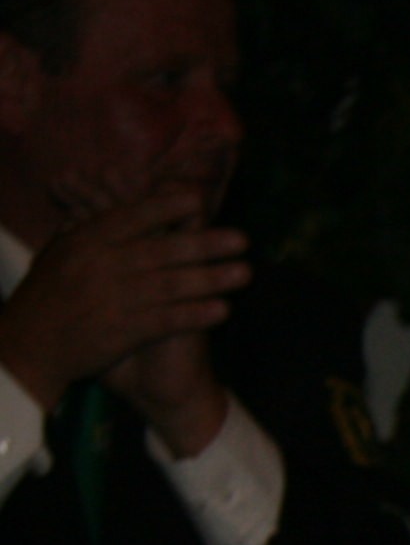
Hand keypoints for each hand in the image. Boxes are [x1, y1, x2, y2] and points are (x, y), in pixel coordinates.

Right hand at [0, 188, 244, 442]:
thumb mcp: (57, 255)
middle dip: (204, 243)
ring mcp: (113, 298)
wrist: (29, 346)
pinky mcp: (122, 331)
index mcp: (85, 242)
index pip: (131, 218)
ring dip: (211, 278)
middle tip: (242, 239)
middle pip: (160, 250)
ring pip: (170, 284)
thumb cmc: (44, 297)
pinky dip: (195, 314)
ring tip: (245, 272)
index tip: (198, 199)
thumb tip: (98, 206)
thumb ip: (80, 230)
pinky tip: (223, 310)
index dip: (165, 207)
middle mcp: (101, 265)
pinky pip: (166, 319)